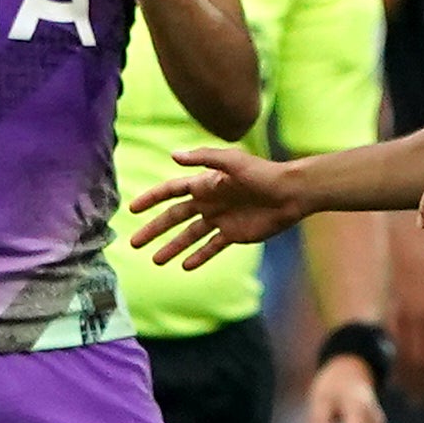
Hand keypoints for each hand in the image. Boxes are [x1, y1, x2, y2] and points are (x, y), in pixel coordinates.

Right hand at [130, 147, 308, 269]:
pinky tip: (185, 267)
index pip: (171, 191)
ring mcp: (220, 219)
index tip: (132, 209)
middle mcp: (209, 202)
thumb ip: (204, 158)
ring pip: (189, 236)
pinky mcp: (234, 234)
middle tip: (134, 244)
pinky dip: (199, 257)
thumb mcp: (233, 161)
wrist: (291, 194)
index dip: (151, 199)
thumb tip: (173, 155)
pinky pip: (212, 247)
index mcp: (205, 184)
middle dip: (154, 230)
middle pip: (174, 218)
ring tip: (155, 261)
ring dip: (172, 247)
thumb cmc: (263, 173)